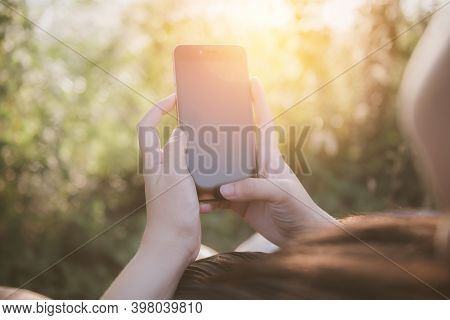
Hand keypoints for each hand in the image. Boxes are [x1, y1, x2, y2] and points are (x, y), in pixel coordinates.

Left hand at [138, 94, 200, 261]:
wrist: (173, 244)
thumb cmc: (172, 211)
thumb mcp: (175, 175)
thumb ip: (175, 150)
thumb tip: (178, 132)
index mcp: (154, 162)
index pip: (147, 126)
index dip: (158, 108)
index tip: (175, 98)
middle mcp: (159, 168)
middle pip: (163, 137)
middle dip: (177, 122)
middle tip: (198, 114)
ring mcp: (170, 181)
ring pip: (179, 154)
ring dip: (192, 143)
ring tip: (210, 137)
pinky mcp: (182, 192)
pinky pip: (190, 170)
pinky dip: (200, 163)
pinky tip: (215, 163)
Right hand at [201, 78, 335, 246]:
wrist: (300, 236)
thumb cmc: (298, 209)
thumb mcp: (278, 194)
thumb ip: (253, 188)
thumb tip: (224, 188)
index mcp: (269, 157)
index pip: (264, 123)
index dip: (259, 101)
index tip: (251, 80)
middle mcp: (256, 167)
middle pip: (236, 143)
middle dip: (220, 131)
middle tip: (201, 121)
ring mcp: (247, 184)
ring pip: (223, 170)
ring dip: (209, 169)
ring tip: (190, 165)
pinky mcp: (240, 202)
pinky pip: (220, 197)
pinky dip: (209, 199)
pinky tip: (199, 202)